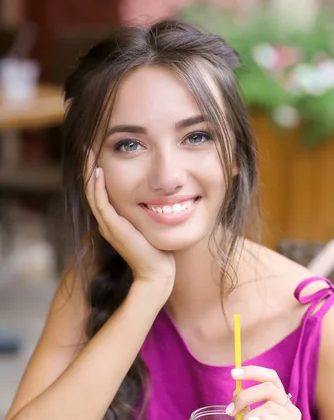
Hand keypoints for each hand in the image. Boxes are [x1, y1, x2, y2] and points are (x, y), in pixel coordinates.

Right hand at [85, 151, 175, 290]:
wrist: (157, 273)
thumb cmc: (157, 252)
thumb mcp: (149, 226)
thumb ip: (147, 212)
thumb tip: (158, 198)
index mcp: (113, 222)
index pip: (100, 193)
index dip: (96, 174)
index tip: (99, 154)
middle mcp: (106, 223)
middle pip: (91, 190)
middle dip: (89, 168)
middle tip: (88, 147)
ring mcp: (107, 226)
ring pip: (92, 194)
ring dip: (89, 173)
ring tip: (89, 153)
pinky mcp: (113, 228)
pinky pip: (101, 203)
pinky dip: (98, 187)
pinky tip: (98, 172)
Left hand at [226, 366, 304, 419]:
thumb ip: (245, 414)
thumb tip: (232, 399)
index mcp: (278, 404)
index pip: (270, 377)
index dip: (253, 371)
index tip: (233, 373)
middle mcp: (289, 409)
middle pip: (271, 384)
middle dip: (246, 392)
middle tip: (230, 409)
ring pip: (274, 401)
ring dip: (250, 409)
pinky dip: (263, 418)